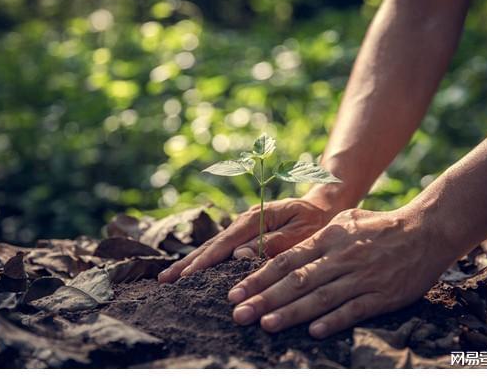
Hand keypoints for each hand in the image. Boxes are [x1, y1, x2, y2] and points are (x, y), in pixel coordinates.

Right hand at [157, 195, 338, 282]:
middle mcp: (244, 222)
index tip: (186, 275)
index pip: (226, 242)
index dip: (205, 260)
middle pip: (211, 244)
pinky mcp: (244, 235)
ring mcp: (242, 228)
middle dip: (188, 262)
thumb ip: (274, 243)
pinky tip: (189, 271)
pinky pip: (220, 249)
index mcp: (257, 218)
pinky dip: (203, 260)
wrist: (322, 206)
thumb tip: (240, 255)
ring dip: (190, 262)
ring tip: (167, 278)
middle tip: (164, 280)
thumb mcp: (303, 232)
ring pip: (212, 247)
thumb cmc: (317, 221)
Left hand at [226, 207, 451, 338]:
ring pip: (320, 297)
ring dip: (291, 312)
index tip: (235, 292)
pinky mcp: (382, 294)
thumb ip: (318, 237)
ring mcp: (362, 276)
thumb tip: (286, 252)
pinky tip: (315, 332)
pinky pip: (355, 309)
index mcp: (329, 238)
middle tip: (239, 314)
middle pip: (297, 280)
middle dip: (265, 298)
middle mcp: (341, 257)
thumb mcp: (347, 221)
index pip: (286, 260)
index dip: (259, 277)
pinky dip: (334, 320)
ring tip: (266, 324)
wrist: (426, 230)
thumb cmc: (381, 226)